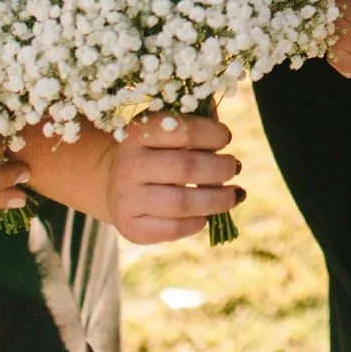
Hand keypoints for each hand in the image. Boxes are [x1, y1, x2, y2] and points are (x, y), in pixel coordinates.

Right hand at [103, 111, 243, 243]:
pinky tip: (206, 215)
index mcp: (139, 132)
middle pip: (186, 168)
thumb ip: (197, 122)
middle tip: (235, 166)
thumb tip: (224, 130)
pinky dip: (197, 223)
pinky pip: (172, 229)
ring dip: (217, 200)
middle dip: (221, 169)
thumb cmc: (156, 150)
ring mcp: (126, 198)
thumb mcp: (168, 128)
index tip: (226, 138)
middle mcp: (129, 165)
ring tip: (235, 194)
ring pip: (181, 203)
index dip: (213, 134)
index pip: (183, 130)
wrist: (115, 182)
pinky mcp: (130, 227)